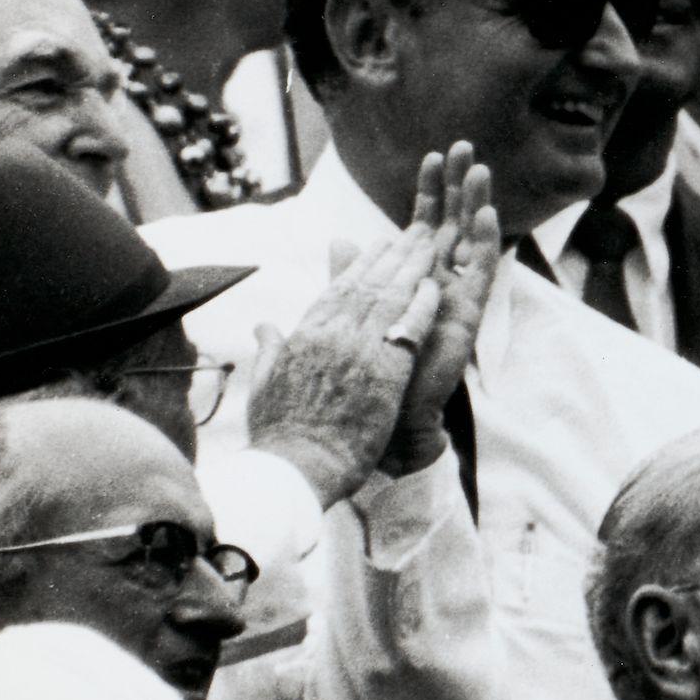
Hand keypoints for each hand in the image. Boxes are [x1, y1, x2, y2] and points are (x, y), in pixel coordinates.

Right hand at [248, 208, 445, 508]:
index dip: (359, 266)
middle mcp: (329, 335)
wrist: (296, 466)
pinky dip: (420, 304)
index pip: (336, 290)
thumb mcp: (266, 382)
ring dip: (411, 268)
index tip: (376, 246)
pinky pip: (407, 328)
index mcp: (302, 336)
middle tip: (412, 233)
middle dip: (391, 255)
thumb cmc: (279, 434)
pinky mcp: (383, 372)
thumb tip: (263, 325)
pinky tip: (435, 286)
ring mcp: (356, 350)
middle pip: (366, 284)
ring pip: (388, 297)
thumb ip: (269, 348)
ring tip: (430, 245)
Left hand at [382, 146, 500, 478]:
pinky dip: (483, 244)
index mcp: (411, 285)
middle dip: (454, 187)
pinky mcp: (464, 318)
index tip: (431, 159)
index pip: (424, 229)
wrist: (376, 424)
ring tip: (475, 166)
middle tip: (461, 147)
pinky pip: (479, 274)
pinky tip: (485, 212)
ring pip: (468, 242)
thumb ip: (349, 275)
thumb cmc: (367, 377)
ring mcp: (453, 302)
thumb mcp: (350, 313)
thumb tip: (339, 241)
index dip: (428, 195)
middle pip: (451, 227)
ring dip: (473, 204)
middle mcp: (437, 289)